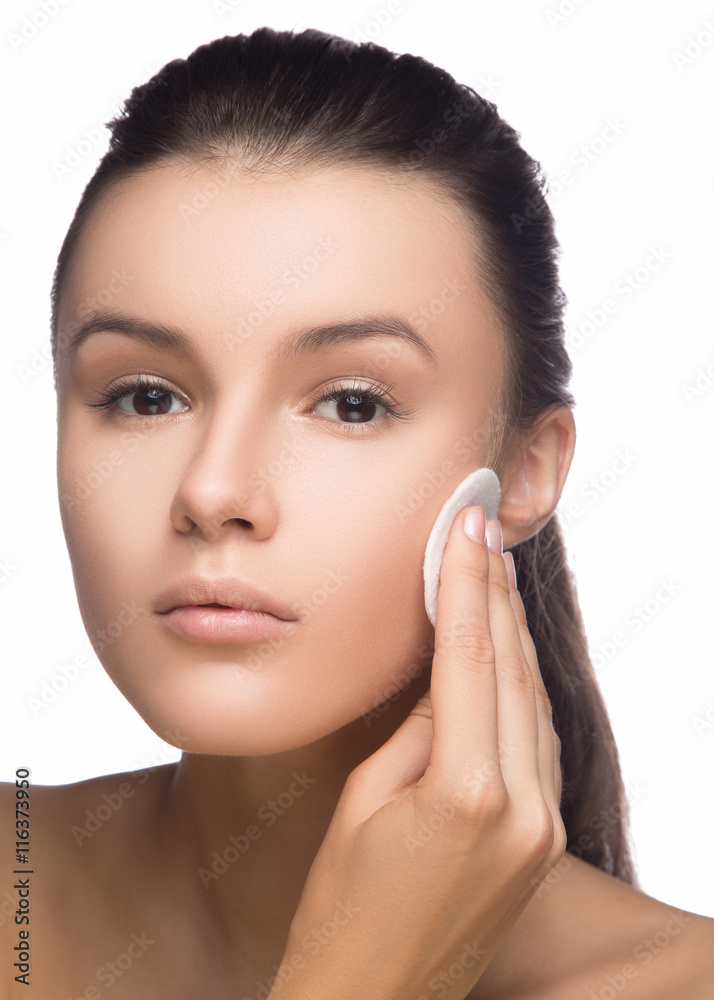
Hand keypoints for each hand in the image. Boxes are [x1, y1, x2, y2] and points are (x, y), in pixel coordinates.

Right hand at [270, 506, 565, 999]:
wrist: (373, 997)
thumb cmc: (342, 906)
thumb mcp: (364, 799)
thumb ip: (417, 727)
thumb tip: (446, 666)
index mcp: (467, 793)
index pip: (470, 656)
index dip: (466, 580)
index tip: (465, 522)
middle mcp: (522, 807)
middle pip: (512, 668)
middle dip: (495, 589)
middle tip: (481, 525)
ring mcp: (543, 827)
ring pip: (534, 698)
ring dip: (511, 632)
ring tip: (491, 571)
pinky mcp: (545, 839)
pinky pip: (540, 739)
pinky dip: (521, 685)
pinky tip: (504, 649)